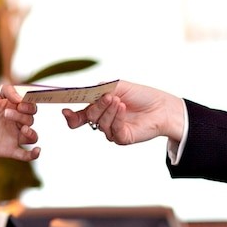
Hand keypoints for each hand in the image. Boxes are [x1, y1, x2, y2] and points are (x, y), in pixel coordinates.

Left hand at [0, 84, 39, 161]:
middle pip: (31, 119)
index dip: (30, 104)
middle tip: (5, 114)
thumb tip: (22, 99)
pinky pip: (26, 155)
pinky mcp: (7, 150)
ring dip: (31, 132)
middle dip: (23, 116)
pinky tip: (36, 151)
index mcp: (11, 107)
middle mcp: (13, 122)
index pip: (30, 105)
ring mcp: (11, 136)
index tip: (20, 103)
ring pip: (32, 136)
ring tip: (21, 129)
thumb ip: (6, 90)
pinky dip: (34, 154)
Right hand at [61, 81, 183, 144]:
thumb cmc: (140, 95)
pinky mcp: (122, 138)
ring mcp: (112, 131)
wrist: (162, 106)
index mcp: (99, 109)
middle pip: (89, 117)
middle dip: (97, 106)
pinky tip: (123, 108)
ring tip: (119, 100)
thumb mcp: (117, 87)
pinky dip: (117, 117)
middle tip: (108, 96)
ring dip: (108, 110)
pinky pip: (113, 130)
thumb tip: (86, 93)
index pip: (79, 116)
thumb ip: (100, 90)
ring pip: (101, 123)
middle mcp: (103, 121)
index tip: (65, 110)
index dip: (71, 115)